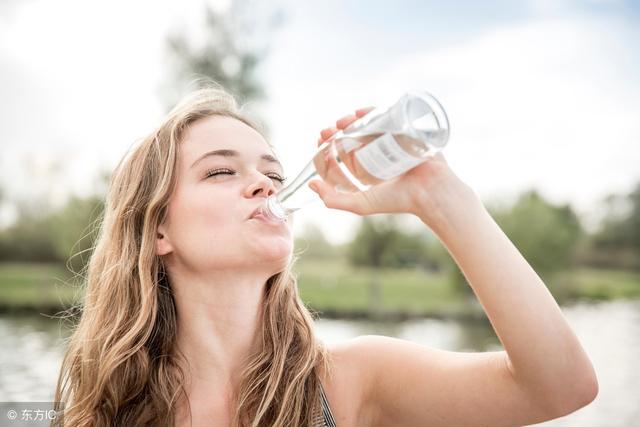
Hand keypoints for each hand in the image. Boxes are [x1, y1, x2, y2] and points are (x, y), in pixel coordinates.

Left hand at [308, 107, 478, 231]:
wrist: (429, 191)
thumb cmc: (398, 200)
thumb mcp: (360, 204)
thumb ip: (333, 200)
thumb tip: (311, 185)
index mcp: (365, 171)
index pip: (341, 156)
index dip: (327, 148)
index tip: (319, 142)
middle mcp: (376, 155)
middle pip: (350, 138)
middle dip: (336, 132)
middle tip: (327, 131)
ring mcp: (389, 142)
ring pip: (365, 126)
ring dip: (350, 120)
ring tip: (341, 122)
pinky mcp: (402, 132)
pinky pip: (384, 116)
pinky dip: (370, 111)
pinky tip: (358, 113)